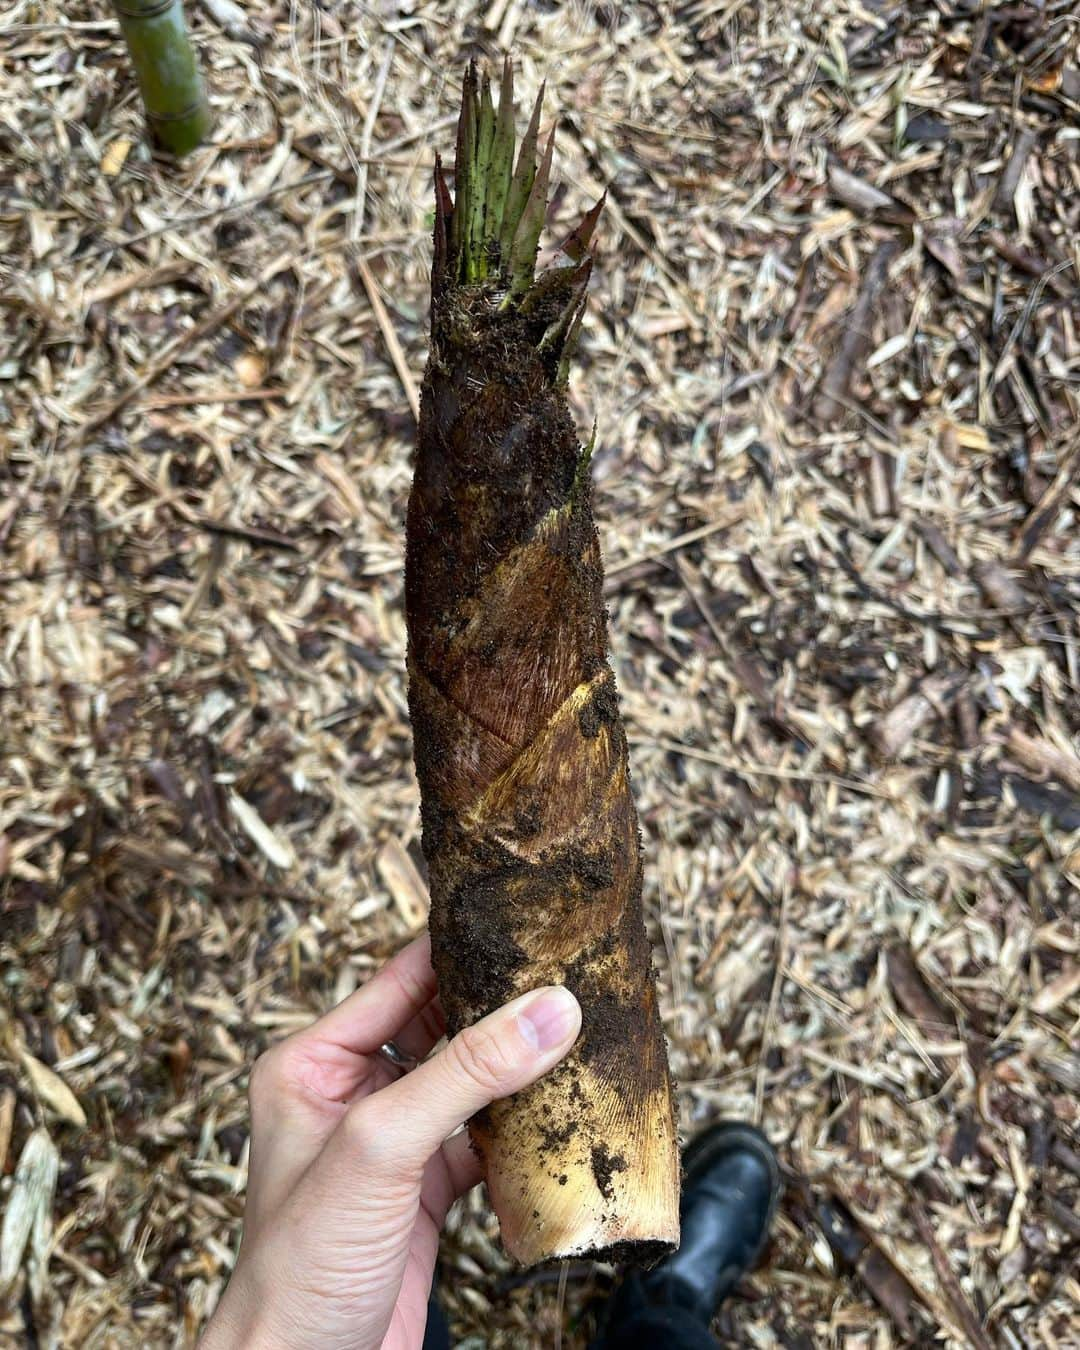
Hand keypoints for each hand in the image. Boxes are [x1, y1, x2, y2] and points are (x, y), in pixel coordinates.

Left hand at [200, 932, 580, 1349]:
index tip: (528, 924)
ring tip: (575, 1036)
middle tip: (567, 978)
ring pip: (468, 1081)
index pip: (399, 979)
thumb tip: (549, 1010)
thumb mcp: (380, 1147)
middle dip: (500, 1007)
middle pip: (441, 1025)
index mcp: (313, 1062)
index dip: (462, 949)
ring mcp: (390, 1142)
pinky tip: (557, 1116)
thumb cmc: (299, 1267)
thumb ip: (466, 1074)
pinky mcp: (424, 1188)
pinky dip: (520, 1130)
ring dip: (516, 1069)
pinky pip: (482, 1137)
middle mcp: (349, 1092)